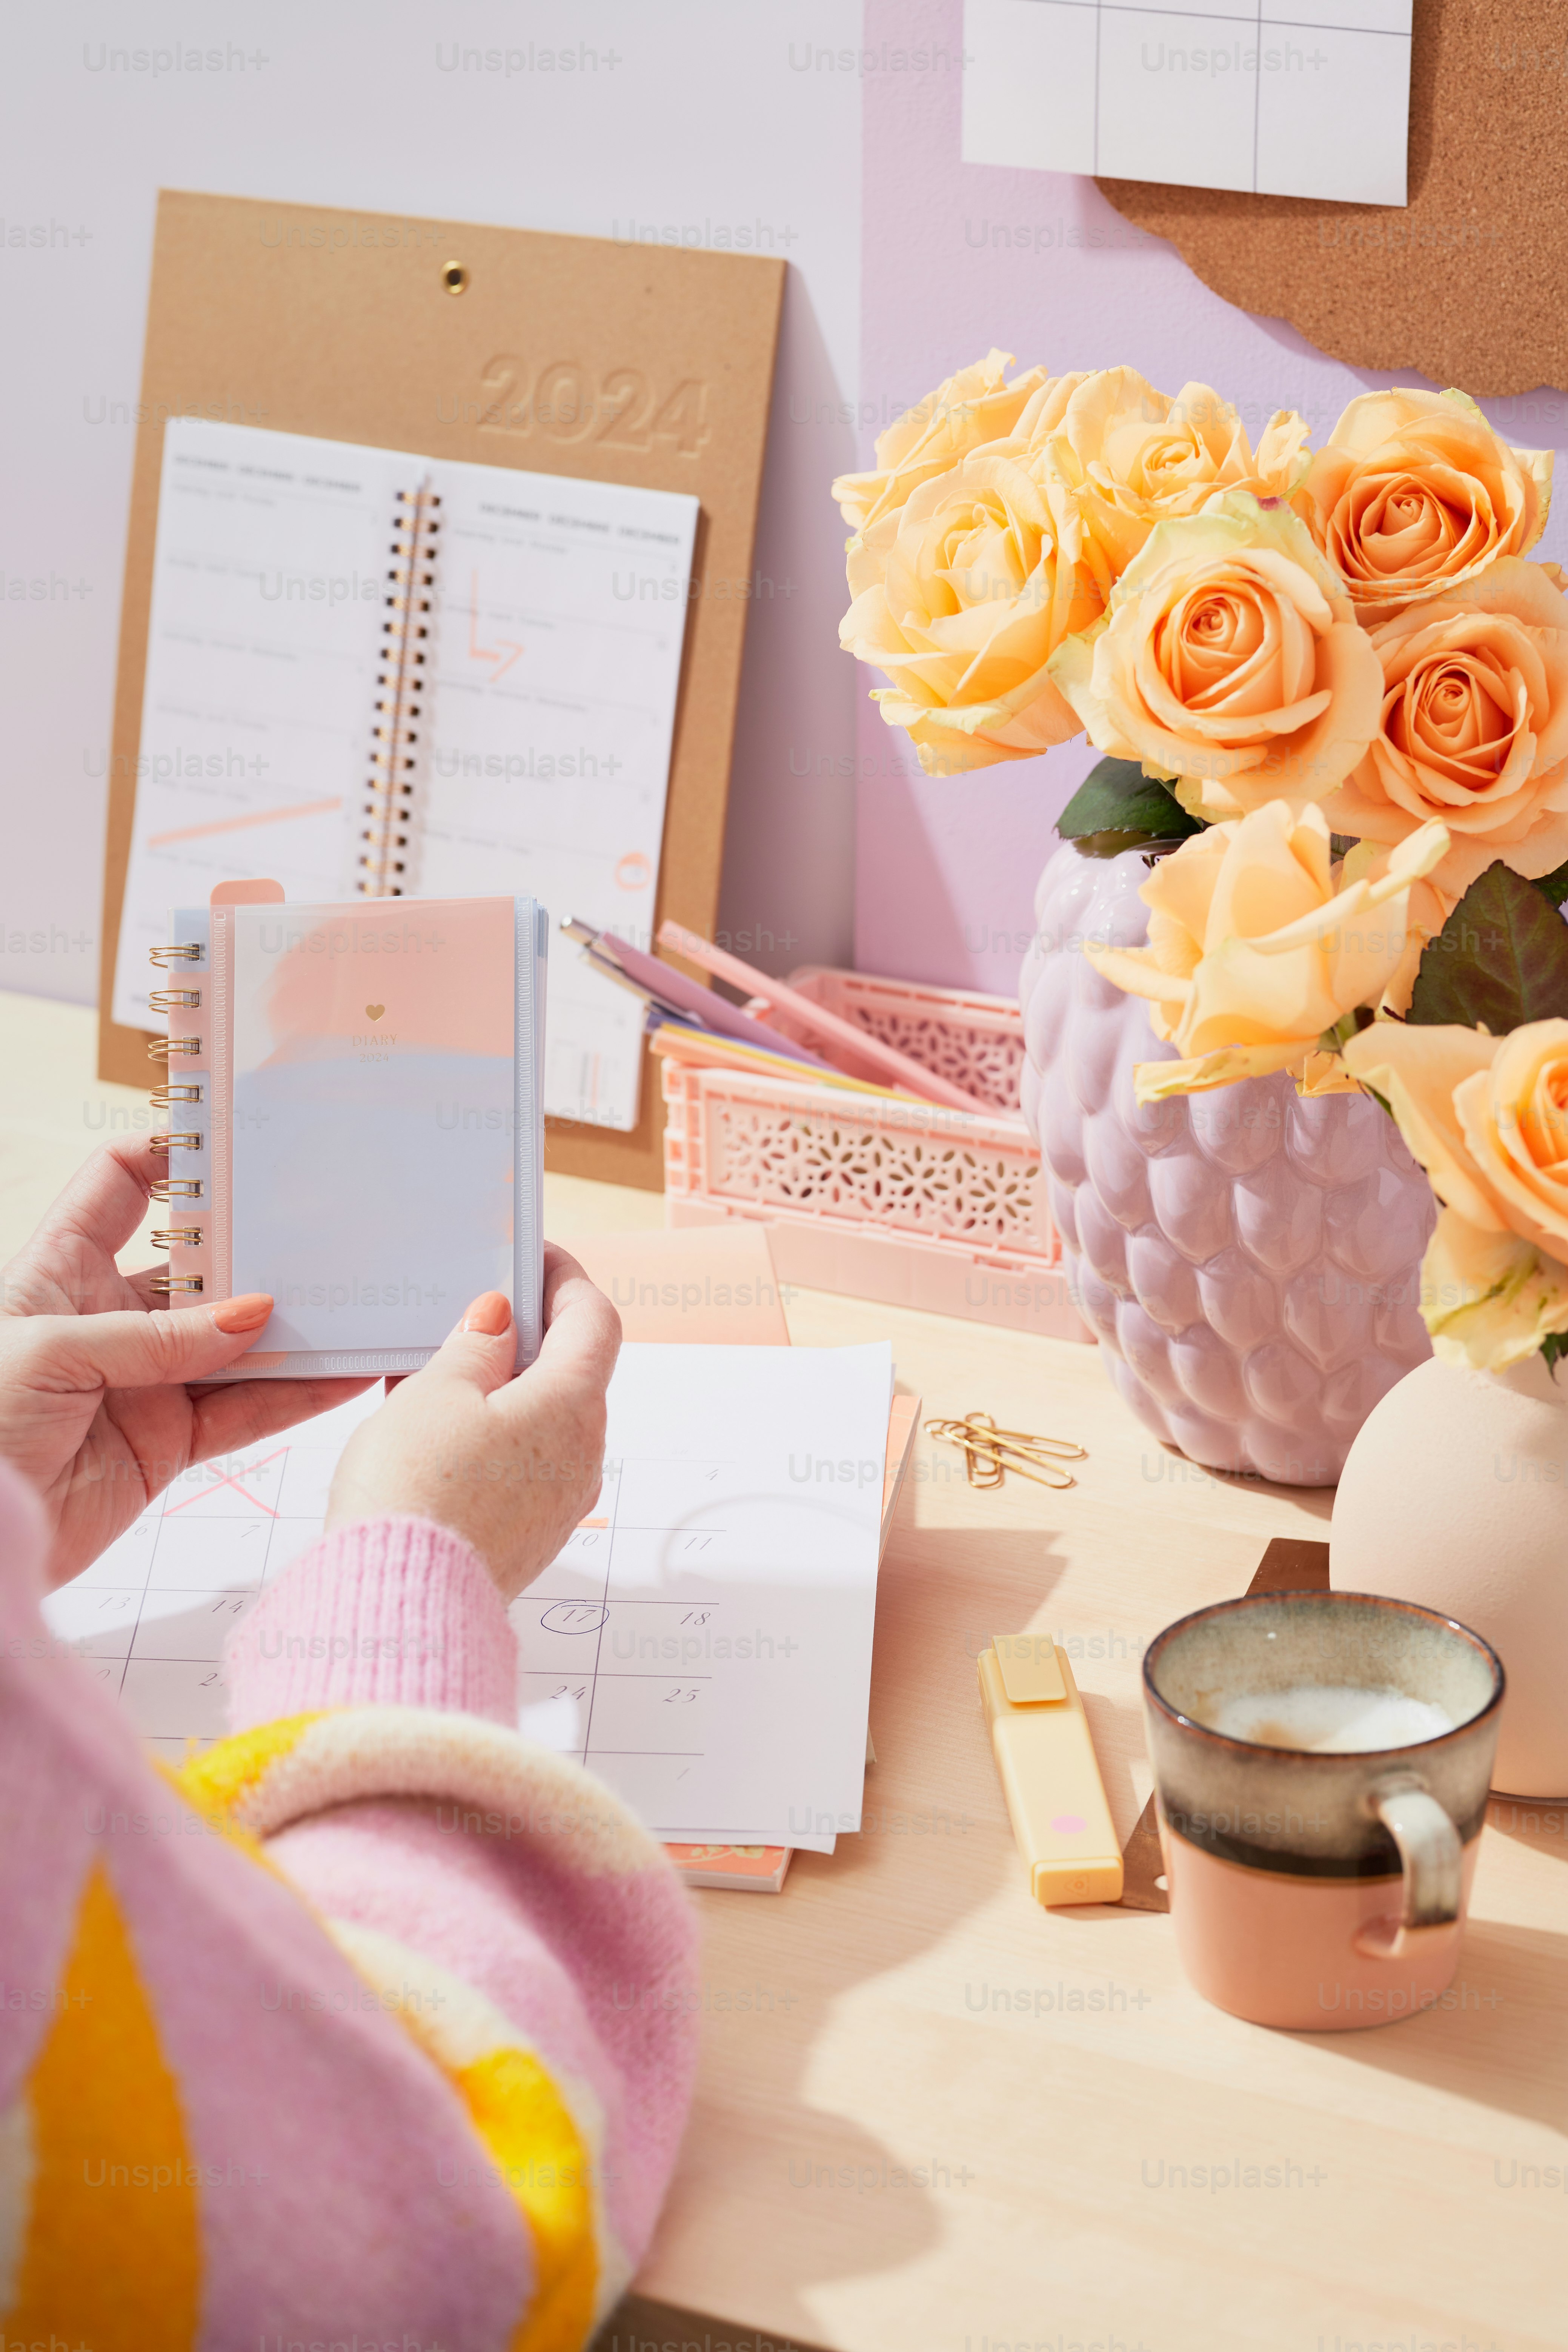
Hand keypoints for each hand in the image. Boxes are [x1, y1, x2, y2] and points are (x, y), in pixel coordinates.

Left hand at [0, 1137, 373, 1588]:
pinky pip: (244, 1412)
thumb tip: (254, 1315)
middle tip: (323, 1232)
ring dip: (292, 1328)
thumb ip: (158, 1336)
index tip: (235, 1143)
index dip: (171, 1153)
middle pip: (201, 1267)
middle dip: (259, 1250)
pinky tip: (344, 1374)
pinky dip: (296, 1396)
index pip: (119, 1184)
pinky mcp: (168, 1441)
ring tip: (354, 1303)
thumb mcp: (52, 1354)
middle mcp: (111, 1316)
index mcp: (63, 1269)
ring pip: (235, 1342)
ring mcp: (146, 1379)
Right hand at [325, 1246, 619, 1601]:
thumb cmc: (415, 1492)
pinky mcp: (529, 1536)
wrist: (396, 1604)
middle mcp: (581, 1455)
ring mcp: (559, 1502)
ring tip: (438, 1372)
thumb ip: (474, 1347)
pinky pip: (524, 1465)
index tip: (534, 1256)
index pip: (593, 1320)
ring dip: (504, 1389)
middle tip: (476, 1310)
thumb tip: (499, 1320)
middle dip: (529, 1335)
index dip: (565, 1279)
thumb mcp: (435, 1393)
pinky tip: (439, 1431)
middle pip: (572, 1372)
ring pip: (545, 1421)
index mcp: (571, 1406)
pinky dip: (493, 1435)